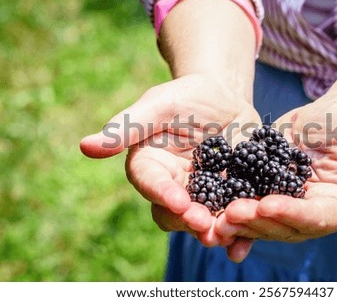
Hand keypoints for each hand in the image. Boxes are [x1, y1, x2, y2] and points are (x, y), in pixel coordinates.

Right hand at [80, 74, 260, 247]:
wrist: (225, 98)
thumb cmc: (187, 97)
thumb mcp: (160, 104)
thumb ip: (128, 126)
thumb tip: (85, 146)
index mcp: (151, 165)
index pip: (150, 183)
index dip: (162, 194)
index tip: (177, 201)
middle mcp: (174, 186)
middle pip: (176, 213)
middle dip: (189, 220)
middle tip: (205, 225)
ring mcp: (204, 195)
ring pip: (204, 221)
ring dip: (214, 232)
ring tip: (228, 235)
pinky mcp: (230, 197)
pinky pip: (232, 218)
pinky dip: (239, 235)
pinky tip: (244, 246)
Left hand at [215, 100, 336, 256]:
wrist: (322, 119)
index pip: (316, 217)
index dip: (293, 213)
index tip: (269, 204)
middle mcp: (309, 215)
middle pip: (283, 227)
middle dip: (257, 222)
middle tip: (231, 214)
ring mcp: (285, 210)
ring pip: (261, 224)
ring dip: (238, 225)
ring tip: (214, 219)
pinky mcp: (263, 198)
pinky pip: (246, 211)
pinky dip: (230, 218)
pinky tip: (210, 219)